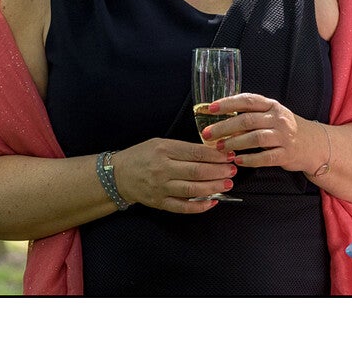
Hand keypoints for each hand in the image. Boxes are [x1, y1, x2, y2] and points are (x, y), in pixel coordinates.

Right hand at [114, 138, 237, 212]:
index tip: (229, 156)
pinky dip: (200, 206)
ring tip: (227, 184)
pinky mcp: (160, 203)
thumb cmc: (142, 155)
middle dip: (219, 172)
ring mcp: (161, 188)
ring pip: (193, 190)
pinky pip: (183, 207)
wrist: (118, 175)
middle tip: (232, 171)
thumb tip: (211, 152)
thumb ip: (183, 148)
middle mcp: (163, 169)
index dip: (216, 156)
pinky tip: (213, 202)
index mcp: (164, 150)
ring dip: (214, 188)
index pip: (196, 153)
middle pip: (197, 172)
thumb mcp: (160, 143)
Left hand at [201, 93, 320, 173]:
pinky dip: (250, 159)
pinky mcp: (286, 154)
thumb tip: (223, 117)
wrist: (315, 144)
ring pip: (255, 138)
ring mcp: (284, 136)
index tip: (210, 108)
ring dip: (235, 143)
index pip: (247, 100)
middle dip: (224, 127)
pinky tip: (238, 161)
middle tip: (208, 133)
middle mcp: (278, 119)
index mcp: (272, 106)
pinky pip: (265, 157)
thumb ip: (253, 114)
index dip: (228, 104)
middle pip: (247, 120)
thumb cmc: (287, 129)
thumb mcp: (273, 115)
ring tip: (220, 147)